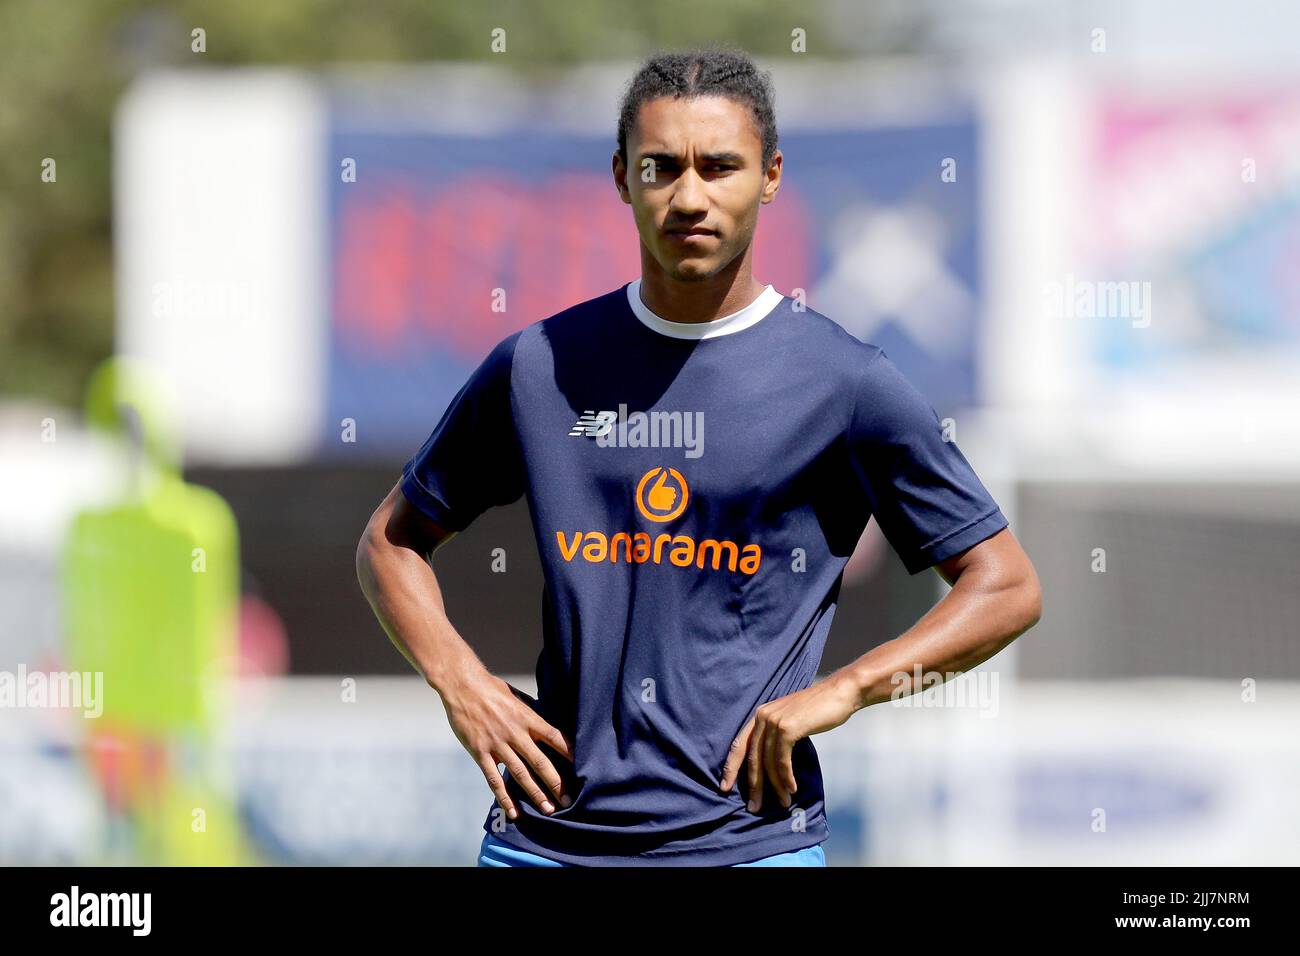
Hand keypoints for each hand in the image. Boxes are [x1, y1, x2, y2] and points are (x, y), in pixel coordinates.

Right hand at [439, 667, 575, 819]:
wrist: (463, 685)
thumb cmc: (492, 689)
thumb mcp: (517, 697)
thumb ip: (531, 713)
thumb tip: (548, 724)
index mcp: (527, 717)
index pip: (554, 737)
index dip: (569, 753)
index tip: (581, 767)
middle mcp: (515, 733)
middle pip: (540, 761)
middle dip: (556, 783)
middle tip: (568, 800)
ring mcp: (497, 744)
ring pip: (520, 774)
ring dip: (535, 793)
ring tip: (548, 809)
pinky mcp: (480, 752)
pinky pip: (494, 779)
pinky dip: (504, 797)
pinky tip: (514, 811)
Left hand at [719, 672, 858, 811]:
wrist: (839, 693)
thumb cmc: (818, 710)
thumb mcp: (790, 721)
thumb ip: (777, 736)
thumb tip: (770, 765)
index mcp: (760, 715)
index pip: (739, 744)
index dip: (730, 767)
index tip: (725, 788)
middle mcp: (762, 717)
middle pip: (752, 757)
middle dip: (753, 785)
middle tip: (754, 807)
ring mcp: (774, 721)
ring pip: (768, 762)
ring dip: (776, 786)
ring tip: (783, 803)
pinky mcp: (787, 728)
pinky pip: (782, 760)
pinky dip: (786, 777)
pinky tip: (792, 789)